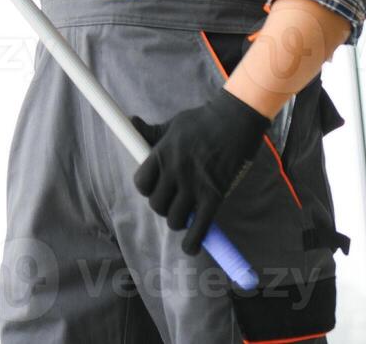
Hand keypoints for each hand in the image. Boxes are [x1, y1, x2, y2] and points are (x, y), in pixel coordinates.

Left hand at [129, 88, 271, 254]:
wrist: (234, 119)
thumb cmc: (202, 121)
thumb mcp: (172, 124)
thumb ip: (150, 132)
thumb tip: (131, 122)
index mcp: (161, 154)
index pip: (141, 183)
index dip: (146, 188)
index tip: (155, 187)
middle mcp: (175, 171)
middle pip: (156, 204)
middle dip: (162, 206)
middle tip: (172, 201)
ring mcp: (194, 185)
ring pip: (175, 218)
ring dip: (177, 221)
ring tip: (183, 216)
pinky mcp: (215, 195)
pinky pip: (200, 226)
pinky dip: (193, 241)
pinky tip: (191, 246)